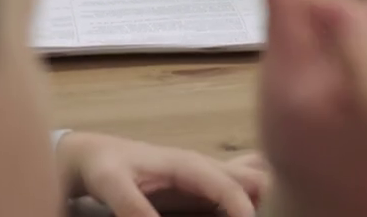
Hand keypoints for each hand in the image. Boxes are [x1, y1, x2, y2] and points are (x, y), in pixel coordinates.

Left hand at [55, 131, 267, 216]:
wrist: (96, 155)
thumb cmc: (104, 166)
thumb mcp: (111, 184)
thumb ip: (133, 207)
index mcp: (189, 164)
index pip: (228, 186)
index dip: (244, 209)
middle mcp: (206, 168)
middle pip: (254, 178)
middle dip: (269, 200)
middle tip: (270, 215)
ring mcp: (208, 177)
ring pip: (253, 182)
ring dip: (264, 200)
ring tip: (267, 213)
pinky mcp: (204, 188)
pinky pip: (240, 190)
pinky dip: (253, 202)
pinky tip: (257, 210)